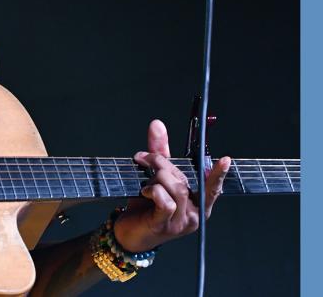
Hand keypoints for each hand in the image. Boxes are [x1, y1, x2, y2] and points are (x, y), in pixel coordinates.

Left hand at [113, 119, 229, 251]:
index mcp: (197, 204)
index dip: (219, 174)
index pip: (212, 188)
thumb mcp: (155, 177)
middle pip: (183, 181)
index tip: (227, 159)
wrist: (128, 232)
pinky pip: (165, 202)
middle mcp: (193, 215)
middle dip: (161, 164)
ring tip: (144, 179)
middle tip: (143, 158)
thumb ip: (159, 152)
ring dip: (156, 177)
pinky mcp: (164, 226)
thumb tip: (157, 124)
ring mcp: (180, 223)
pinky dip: (153, 191)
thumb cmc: (146, 206)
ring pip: (176, 189)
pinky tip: (144, 192)